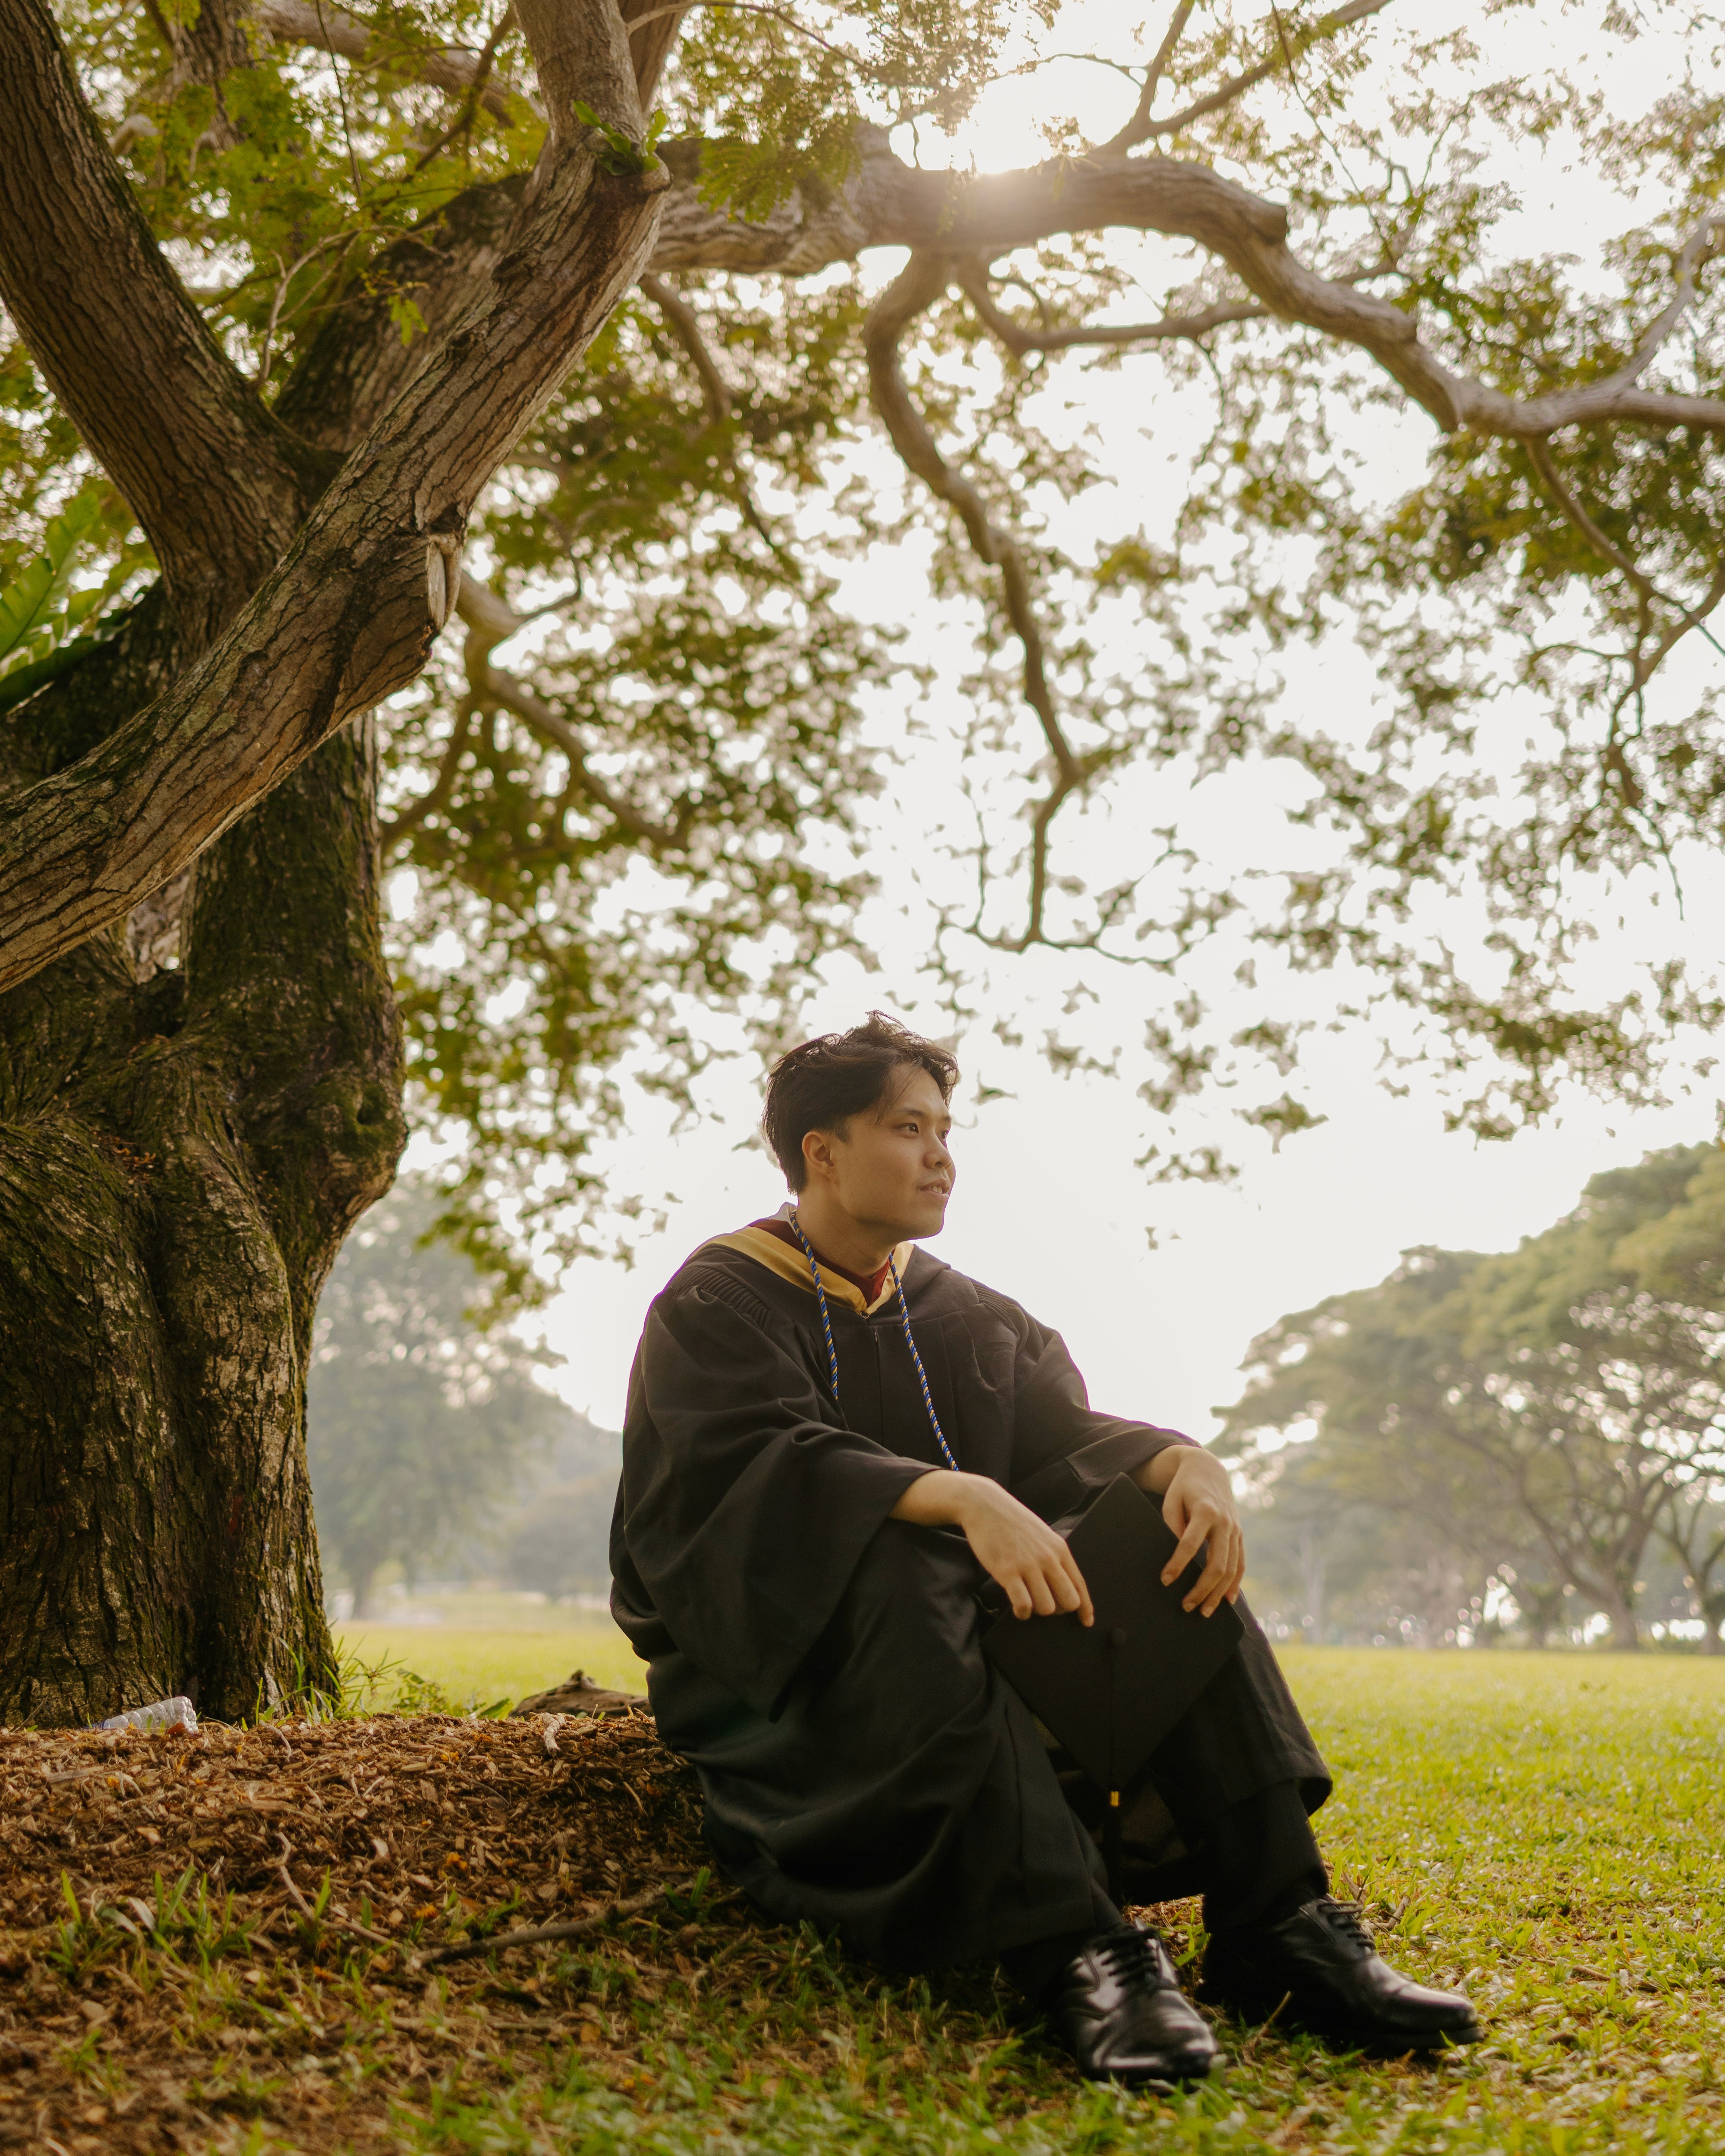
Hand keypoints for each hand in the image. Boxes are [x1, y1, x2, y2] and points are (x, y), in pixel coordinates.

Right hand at [891, 1471, 1093, 1624]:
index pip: (1080, 1585)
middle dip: (1060, 1610)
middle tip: (1046, 1606)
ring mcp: (1028, 1565)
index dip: (1086, 1608)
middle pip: (1069, 1601)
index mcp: (1059, 1549)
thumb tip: (1062, 1583)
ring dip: (1038, 1611)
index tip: (1086, 1621)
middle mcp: (1048, 1558)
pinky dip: (1022, 1612)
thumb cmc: (1013, 1521)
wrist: (985, 1505)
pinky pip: (1024, 1605)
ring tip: (1027, 1602)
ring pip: (1047, 1607)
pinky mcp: (1008, 1572)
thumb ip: (1054, 1556)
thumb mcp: (1043, 1535)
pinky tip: (1017, 1607)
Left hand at [1138, 1448, 1244, 1617]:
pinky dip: (1235, 1584)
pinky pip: (1240, 1563)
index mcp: (1205, 1511)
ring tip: (1203, 1611)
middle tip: (1186, 1606)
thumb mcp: (1171, 1500)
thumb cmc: (1183, 1487)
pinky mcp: (1239, 1535)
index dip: (1178, 1564)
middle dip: (1202, 1588)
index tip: (1165, 1580)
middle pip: (1217, 1563)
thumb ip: (1172, 1525)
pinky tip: (1227, 1601)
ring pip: (1231, 1568)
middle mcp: (1224, 1522)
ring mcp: (1235, 1530)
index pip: (1190, 1543)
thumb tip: (1173, 1554)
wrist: (1207, 1470)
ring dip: (1218, 1593)